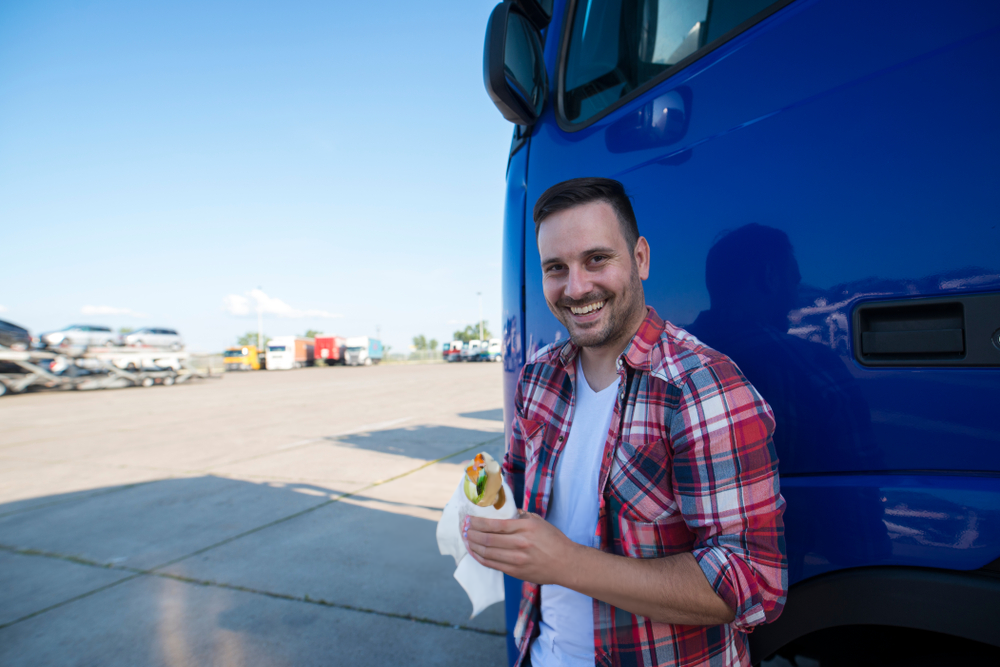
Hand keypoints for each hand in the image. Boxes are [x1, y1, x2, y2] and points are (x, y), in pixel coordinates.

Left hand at [463, 510, 578, 584]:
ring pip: (488, 553)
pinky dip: (481, 559)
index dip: (478, 523)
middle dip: (472, 534)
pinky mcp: (516, 572)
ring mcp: (518, 559)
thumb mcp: (538, 521)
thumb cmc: (554, 540)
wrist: (566, 564)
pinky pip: (493, 565)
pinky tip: (475, 553)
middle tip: (464, 530)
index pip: (495, 525)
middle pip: (488, 539)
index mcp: (525, 527)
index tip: (469, 519)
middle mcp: (520, 543)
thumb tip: (504, 512)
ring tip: (467, 540)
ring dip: (474, 546)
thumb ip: (520, 516)